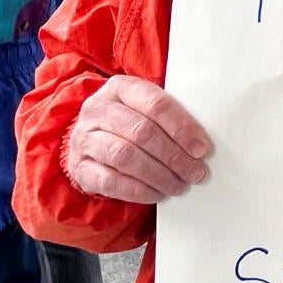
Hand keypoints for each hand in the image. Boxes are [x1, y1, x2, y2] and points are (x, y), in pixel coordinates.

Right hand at [66, 75, 210, 203]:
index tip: (201, 149)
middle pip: (142, 132)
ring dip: (159, 175)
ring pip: (126, 156)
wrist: (89, 140)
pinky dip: (140, 190)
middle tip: (196, 172)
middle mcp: (97, 110)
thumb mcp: (144, 109)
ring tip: (180, 185)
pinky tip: (159, 194)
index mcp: (120, 88)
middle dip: (174, 156)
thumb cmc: (128, 122)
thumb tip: (202, 145)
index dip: (181, 128)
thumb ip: (169, 118)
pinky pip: (112, 181)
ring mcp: (85, 138)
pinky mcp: (80, 167)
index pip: (155, 104)